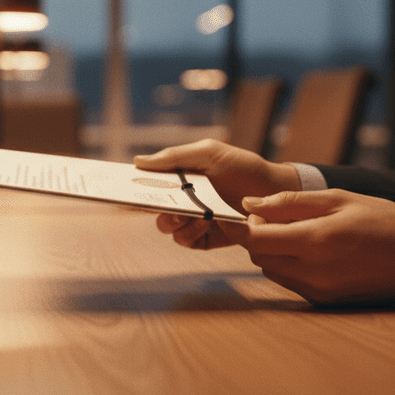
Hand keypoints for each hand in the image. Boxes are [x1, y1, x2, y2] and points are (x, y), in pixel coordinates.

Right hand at [134, 139, 301, 250]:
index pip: (148, 184)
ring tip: (195, 214)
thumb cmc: (243, 167)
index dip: (131, 187)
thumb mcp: (209, 153)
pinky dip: (190, 234)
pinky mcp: (207, 239)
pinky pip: (186, 242)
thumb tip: (138, 161)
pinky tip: (205, 224)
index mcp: (179, 179)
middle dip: (154, 207)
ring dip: (176, 222)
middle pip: (152, 210)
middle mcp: (183, 201)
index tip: (119, 186)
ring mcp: (194, 221)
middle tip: (168, 203)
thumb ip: (174, 157)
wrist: (275, 190)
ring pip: (167, 228)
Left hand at [221, 189, 394, 305]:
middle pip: (258, 256)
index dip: (247, 224)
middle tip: (285, 220)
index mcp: (315, 241)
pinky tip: (319, 254)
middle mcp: (313, 272)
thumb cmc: (386, 221)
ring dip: (276, 253)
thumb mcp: (340, 199)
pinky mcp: (325, 302)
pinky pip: (292, 283)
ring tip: (306, 235)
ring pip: (272, 271)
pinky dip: (293, 267)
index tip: (259, 212)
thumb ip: (290, 202)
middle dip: (261, 237)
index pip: (253, 239)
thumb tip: (249, 203)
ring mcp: (319, 291)